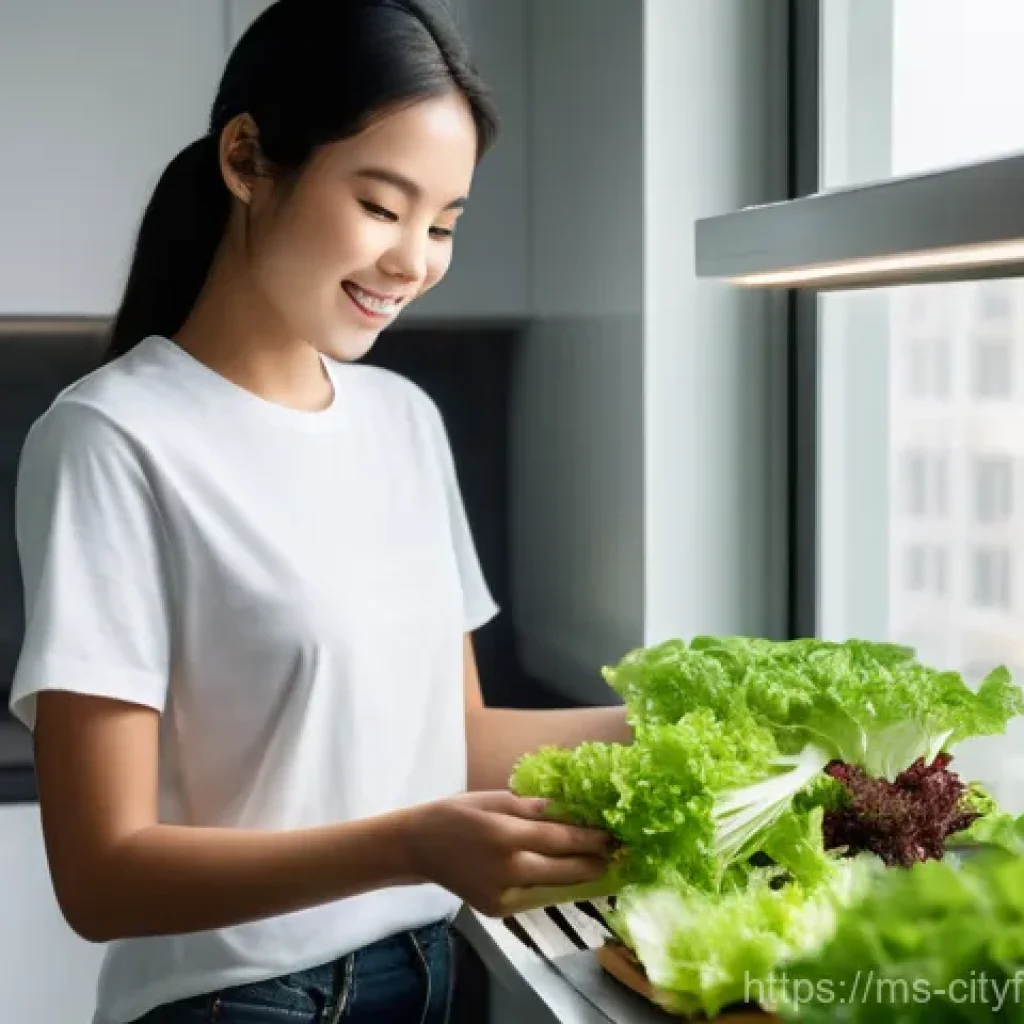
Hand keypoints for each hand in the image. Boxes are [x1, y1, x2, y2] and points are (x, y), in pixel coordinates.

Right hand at [401, 790, 613, 916]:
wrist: (418, 847)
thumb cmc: (456, 814)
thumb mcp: (494, 799)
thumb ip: (532, 808)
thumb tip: (567, 811)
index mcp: (506, 836)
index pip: (560, 839)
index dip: (590, 839)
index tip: (613, 836)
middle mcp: (508, 870)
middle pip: (564, 871)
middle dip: (594, 863)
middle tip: (617, 854)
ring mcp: (502, 895)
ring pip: (553, 888)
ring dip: (577, 878)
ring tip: (600, 866)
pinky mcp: (497, 910)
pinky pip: (533, 897)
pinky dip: (550, 886)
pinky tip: (565, 876)